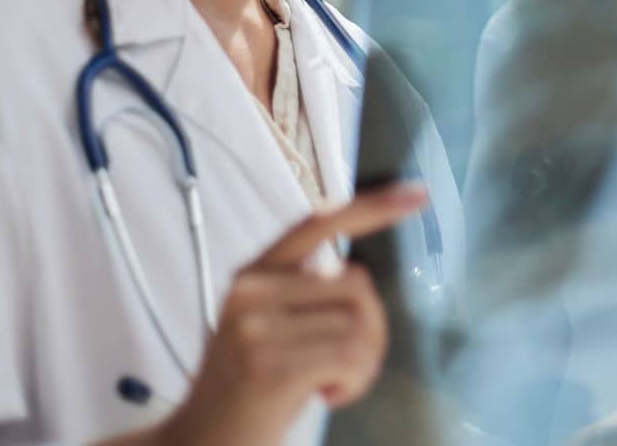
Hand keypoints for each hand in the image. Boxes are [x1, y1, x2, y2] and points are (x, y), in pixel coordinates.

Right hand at [154, 182, 428, 445]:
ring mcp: (256, 325)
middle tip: (344, 366)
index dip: (372, 207)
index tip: (416, 195)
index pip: (318, 223)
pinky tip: (325, 394)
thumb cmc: (244, 389)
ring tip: (330, 382)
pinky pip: (348, 358)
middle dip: (370, 330)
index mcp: (254, 272)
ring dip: (362, 363)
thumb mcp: (264, 325)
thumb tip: (357, 280)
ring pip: (359, 323)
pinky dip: (352, 383)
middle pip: (357, 284)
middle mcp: (251, 290)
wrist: (200, 441)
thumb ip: (304, 292)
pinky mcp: (268, 363)